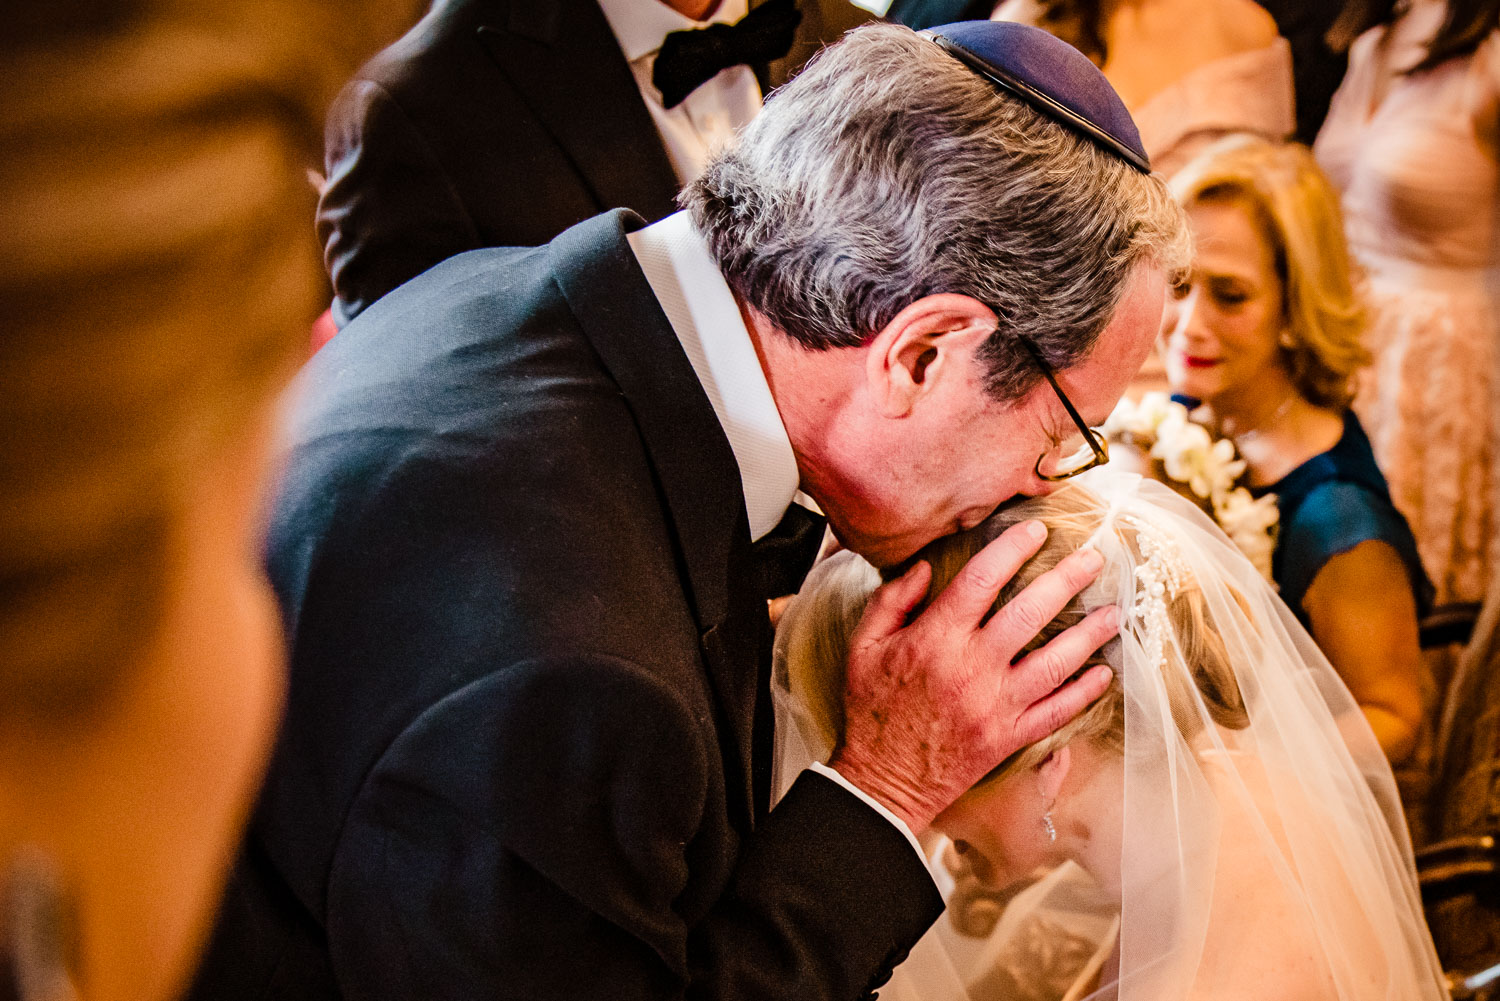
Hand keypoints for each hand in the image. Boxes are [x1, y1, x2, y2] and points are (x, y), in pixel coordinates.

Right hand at [829, 520, 1117, 832]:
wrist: (883, 780)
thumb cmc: (872, 710)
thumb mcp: (865, 645)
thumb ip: (893, 600)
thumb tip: (927, 567)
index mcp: (935, 638)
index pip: (982, 579)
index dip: (1012, 548)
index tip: (1035, 529)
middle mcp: (973, 667)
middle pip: (1031, 612)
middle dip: (1067, 579)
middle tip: (1094, 559)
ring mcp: (997, 704)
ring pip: (1056, 661)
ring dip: (1090, 634)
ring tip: (1114, 612)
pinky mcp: (1010, 735)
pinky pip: (1057, 710)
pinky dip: (1085, 692)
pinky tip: (1104, 673)